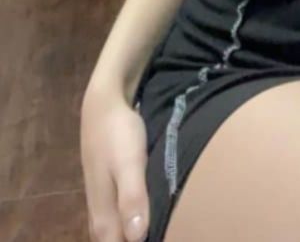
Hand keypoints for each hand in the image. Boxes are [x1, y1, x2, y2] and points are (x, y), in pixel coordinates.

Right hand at [80, 84, 150, 241]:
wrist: (103, 104)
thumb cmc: (117, 134)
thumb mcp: (129, 163)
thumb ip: (131, 198)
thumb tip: (136, 238)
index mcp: (103, 216)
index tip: (164, 237)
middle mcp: (99, 214)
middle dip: (136, 239)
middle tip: (167, 231)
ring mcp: (101, 201)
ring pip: (117, 230)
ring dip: (133, 231)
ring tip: (163, 226)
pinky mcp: (108, 188)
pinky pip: (119, 215)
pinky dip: (132, 219)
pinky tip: (149, 213)